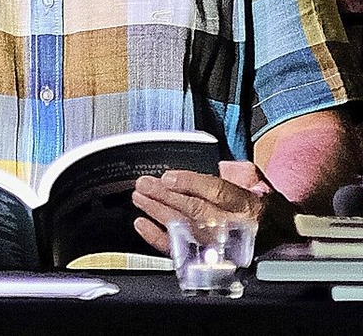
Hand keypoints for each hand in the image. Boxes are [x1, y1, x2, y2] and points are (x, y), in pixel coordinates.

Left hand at [132, 162, 296, 255]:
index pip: (218, 193)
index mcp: (250, 205)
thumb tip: (213, 164)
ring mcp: (222, 247)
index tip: (168, 177)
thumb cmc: (264, 205)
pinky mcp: (211, 259)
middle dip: (166, 196)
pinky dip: (158, 238)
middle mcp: (236, 228)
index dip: (191, 184)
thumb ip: (236, 171)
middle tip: (145, 184)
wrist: (283, 238)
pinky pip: (180, 250)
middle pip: (196, 211)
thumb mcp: (258, 180)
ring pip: (185, 229)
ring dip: (158, 212)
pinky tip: (143, 224)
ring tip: (140, 198)